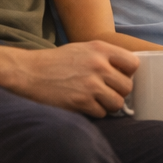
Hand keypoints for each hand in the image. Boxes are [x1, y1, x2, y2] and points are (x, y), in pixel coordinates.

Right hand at [1, 40, 138, 116]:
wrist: (29, 73)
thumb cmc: (56, 62)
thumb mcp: (82, 49)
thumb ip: (105, 57)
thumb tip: (127, 72)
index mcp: (100, 49)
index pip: (133, 63)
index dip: (128, 73)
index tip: (119, 77)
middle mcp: (98, 66)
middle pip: (127, 87)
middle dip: (118, 92)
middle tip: (105, 92)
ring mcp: (90, 85)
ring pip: (117, 103)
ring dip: (108, 105)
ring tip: (95, 100)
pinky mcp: (81, 102)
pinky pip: (101, 113)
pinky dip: (94, 112)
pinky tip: (83, 105)